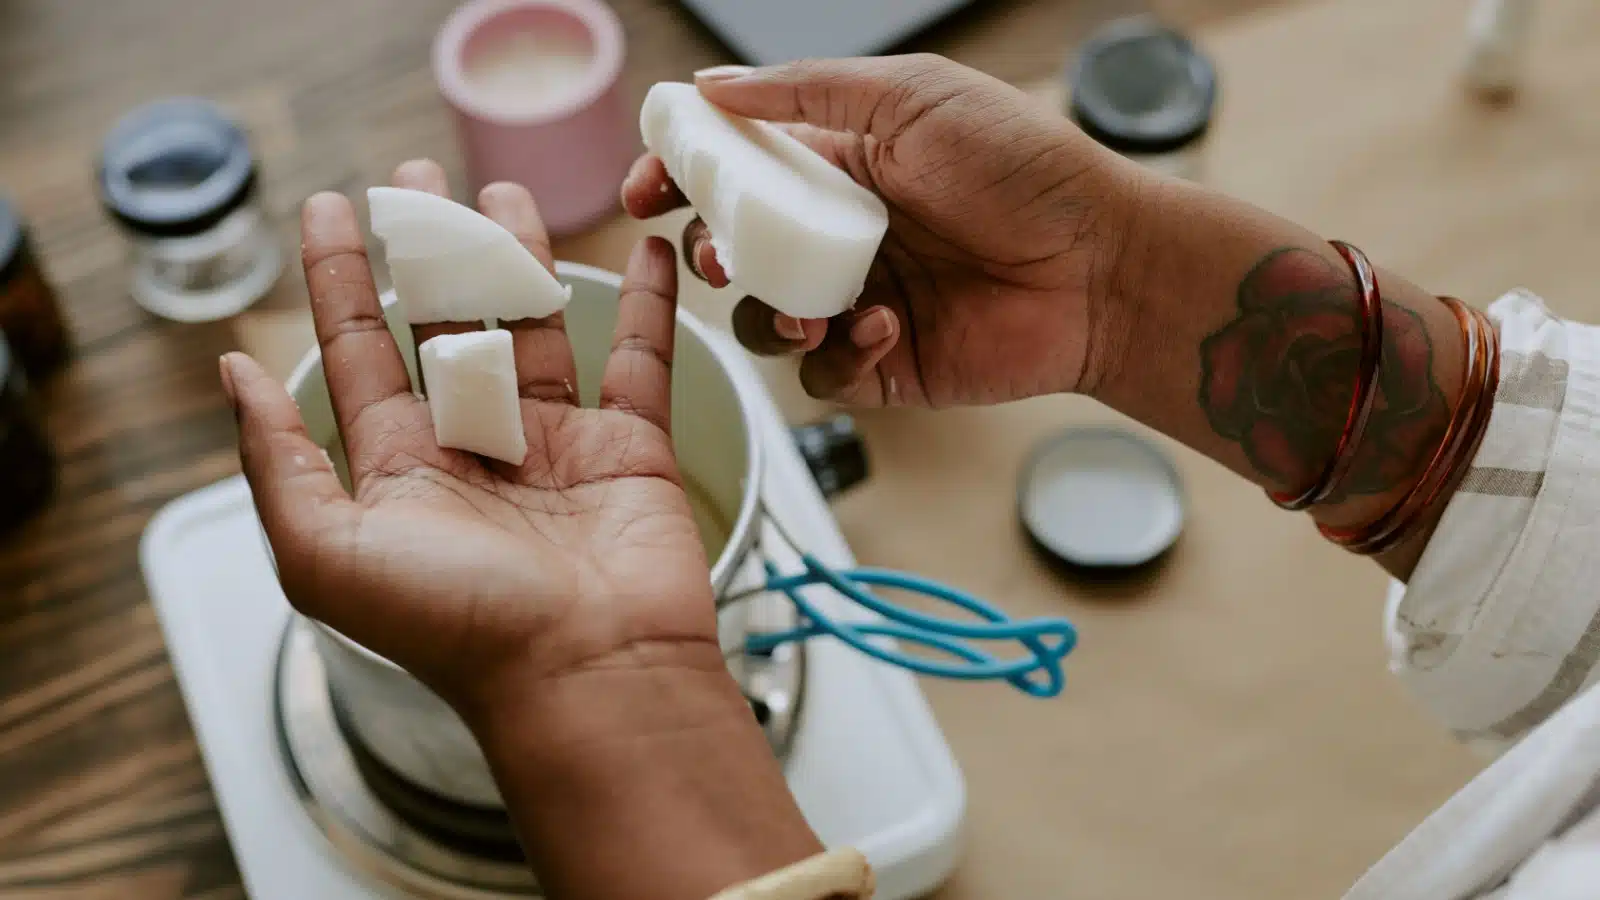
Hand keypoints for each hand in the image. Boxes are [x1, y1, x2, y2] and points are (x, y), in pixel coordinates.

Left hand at [226, 160, 721, 711]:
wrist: (589, 675)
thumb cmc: (459, 627)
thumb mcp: (325, 553)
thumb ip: (277, 459)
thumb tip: (234, 369)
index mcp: (398, 470)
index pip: (359, 352)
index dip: (339, 278)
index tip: (329, 207)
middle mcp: (473, 451)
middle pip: (444, 326)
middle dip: (425, 251)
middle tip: (415, 180)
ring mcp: (557, 448)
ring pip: (533, 330)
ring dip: (519, 258)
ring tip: (503, 192)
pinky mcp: (631, 451)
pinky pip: (640, 363)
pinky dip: (646, 307)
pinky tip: (647, 251)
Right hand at [624, 53, 1144, 406]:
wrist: (1102, 265)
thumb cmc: (1024, 168)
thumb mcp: (912, 98)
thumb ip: (807, 91)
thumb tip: (711, 87)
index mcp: (839, 164)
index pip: (735, 171)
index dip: (681, 179)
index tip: (646, 189)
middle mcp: (840, 234)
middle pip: (734, 249)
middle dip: (710, 254)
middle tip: (722, 255)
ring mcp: (859, 300)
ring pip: (765, 319)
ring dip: (768, 315)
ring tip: (809, 311)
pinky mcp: (885, 364)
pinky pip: (822, 375)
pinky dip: (835, 357)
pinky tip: (882, 329)